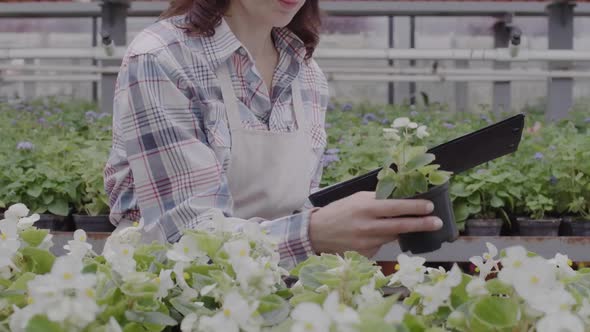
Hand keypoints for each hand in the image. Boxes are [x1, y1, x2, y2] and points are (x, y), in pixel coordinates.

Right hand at [308, 191, 442, 257]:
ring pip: (392, 236)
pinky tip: (377, 234)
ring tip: (415, 225)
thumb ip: (377, 199)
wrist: (318, 232)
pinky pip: (381, 245)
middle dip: (421, 224)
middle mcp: (367, 227)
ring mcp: (366, 243)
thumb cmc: (339, 211)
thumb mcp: (357, 199)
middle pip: (400, 226)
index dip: (415, 208)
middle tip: (437, 223)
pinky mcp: (365, 254)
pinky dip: (383, 239)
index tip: (429, 207)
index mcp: (366, 208)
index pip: (396, 208)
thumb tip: (401, 197)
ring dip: (404, 231)